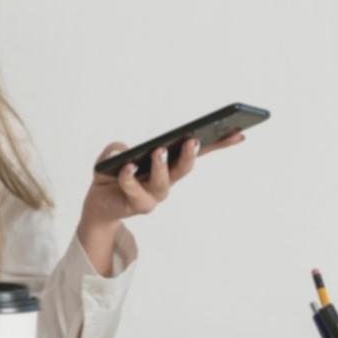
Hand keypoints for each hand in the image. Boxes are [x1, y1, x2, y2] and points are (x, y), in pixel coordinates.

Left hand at [76, 135, 245, 274]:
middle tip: (192, 140)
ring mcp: (153, 195)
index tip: (239, 132)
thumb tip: (122, 151)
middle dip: (190, 155)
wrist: (97, 203)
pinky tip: (127, 167)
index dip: (219, 144)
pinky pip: (133, 189)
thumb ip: (116, 149)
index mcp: (169, 163)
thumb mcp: (112, 155)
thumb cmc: (112, 174)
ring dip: (162, 166)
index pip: (197, 152)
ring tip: (159, 150)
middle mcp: (166, 180)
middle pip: (184, 168)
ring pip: (163, 182)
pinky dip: (129, 177)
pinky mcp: (137, 205)